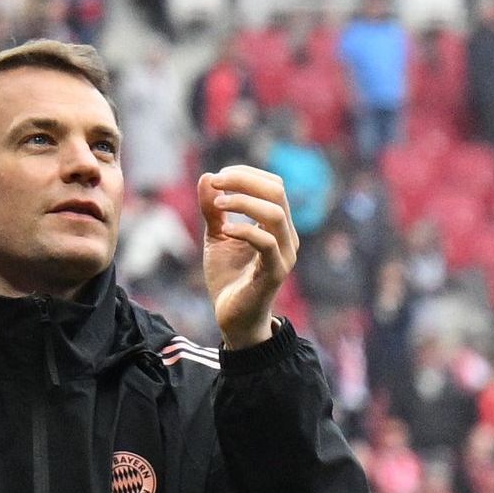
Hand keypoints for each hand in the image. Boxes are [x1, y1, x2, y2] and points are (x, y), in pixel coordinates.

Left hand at [200, 163, 299, 349]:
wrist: (233, 318)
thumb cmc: (229, 277)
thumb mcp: (217, 236)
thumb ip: (214, 210)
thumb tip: (206, 177)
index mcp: (278, 225)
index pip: (272, 185)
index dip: (245, 174)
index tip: (217, 178)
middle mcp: (287, 236)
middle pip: (277, 191)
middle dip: (244, 180)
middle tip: (216, 182)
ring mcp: (284, 254)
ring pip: (275, 213)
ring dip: (243, 201)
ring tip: (218, 204)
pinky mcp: (275, 272)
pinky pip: (266, 242)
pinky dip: (244, 230)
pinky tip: (225, 229)